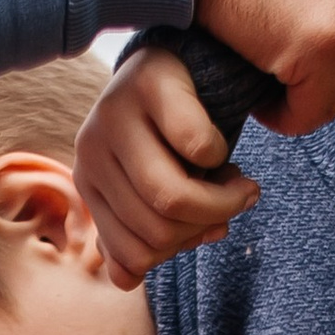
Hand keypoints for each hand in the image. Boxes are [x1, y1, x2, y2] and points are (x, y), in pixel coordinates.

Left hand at [73, 43, 256, 288]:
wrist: (183, 56)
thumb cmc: (172, 133)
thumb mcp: (158, 185)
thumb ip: (146, 232)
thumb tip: (129, 279)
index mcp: (88, 182)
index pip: (135, 254)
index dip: (182, 250)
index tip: (214, 226)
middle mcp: (90, 149)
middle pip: (157, 229)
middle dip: (209, 224)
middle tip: (239, 202)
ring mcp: (114, 114)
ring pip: (173, 198)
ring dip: (224, 202)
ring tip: (245, 188)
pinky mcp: (149, 83)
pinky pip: (195, 147)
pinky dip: (220, 156)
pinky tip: (225, 147)